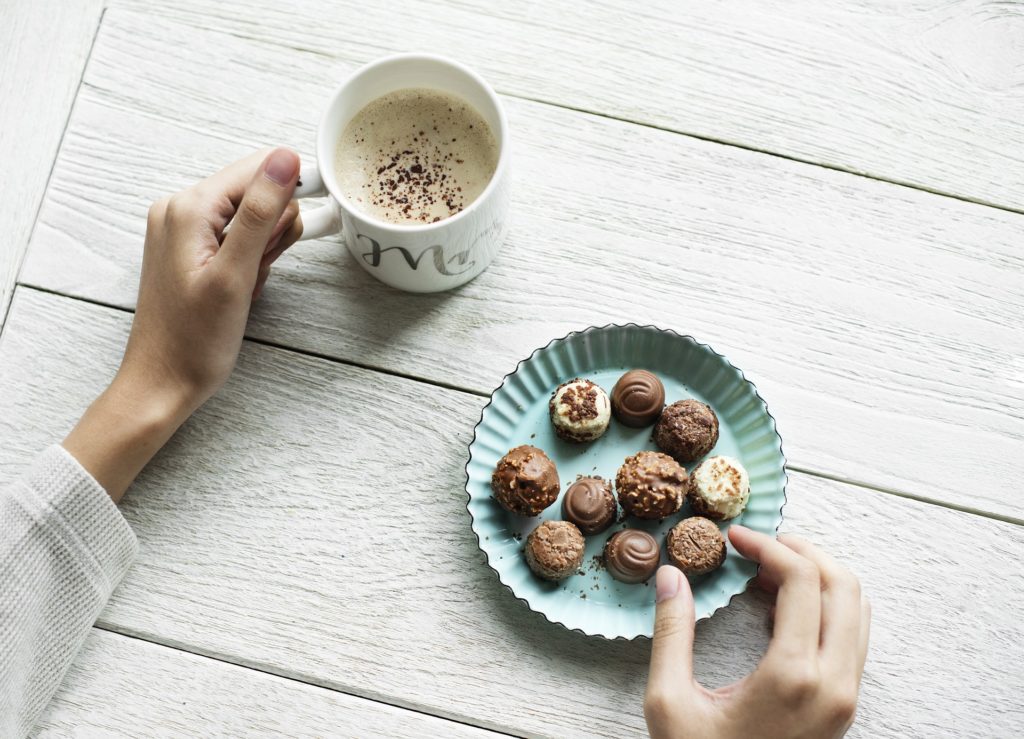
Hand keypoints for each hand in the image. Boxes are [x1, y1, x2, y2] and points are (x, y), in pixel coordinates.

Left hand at [64, 148, 302, 499]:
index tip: (307, 225)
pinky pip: (237, 236)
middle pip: (257, 191)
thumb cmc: (194, 341)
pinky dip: (249, 259)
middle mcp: (180, 209)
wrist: (162, 383)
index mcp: (189, 207)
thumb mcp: (235, 274)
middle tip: (258, 269)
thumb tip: (285, 159)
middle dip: (273, 231)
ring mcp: (183, 228)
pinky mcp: (190, 247)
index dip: (292, 193)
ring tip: (246, 282)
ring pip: (252, 216)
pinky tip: (240, 286)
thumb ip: (262, 212)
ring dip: (263, 249)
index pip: (259, 169)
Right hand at [645, 525, 869, 738]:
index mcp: (793, 676)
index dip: (768, 545)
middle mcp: (833, 683)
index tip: (736, 538)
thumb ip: (672, 633)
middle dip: (801, 551)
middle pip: (843, 584)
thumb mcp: (669, 702)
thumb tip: (671, 576)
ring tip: (769, 571)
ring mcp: (845, 696)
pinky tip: (783, 607)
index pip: (802, 579)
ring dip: (818, 576)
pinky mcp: (844, 706)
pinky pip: (853, 636)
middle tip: (759, 545)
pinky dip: (826, 606)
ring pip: (857, 608)